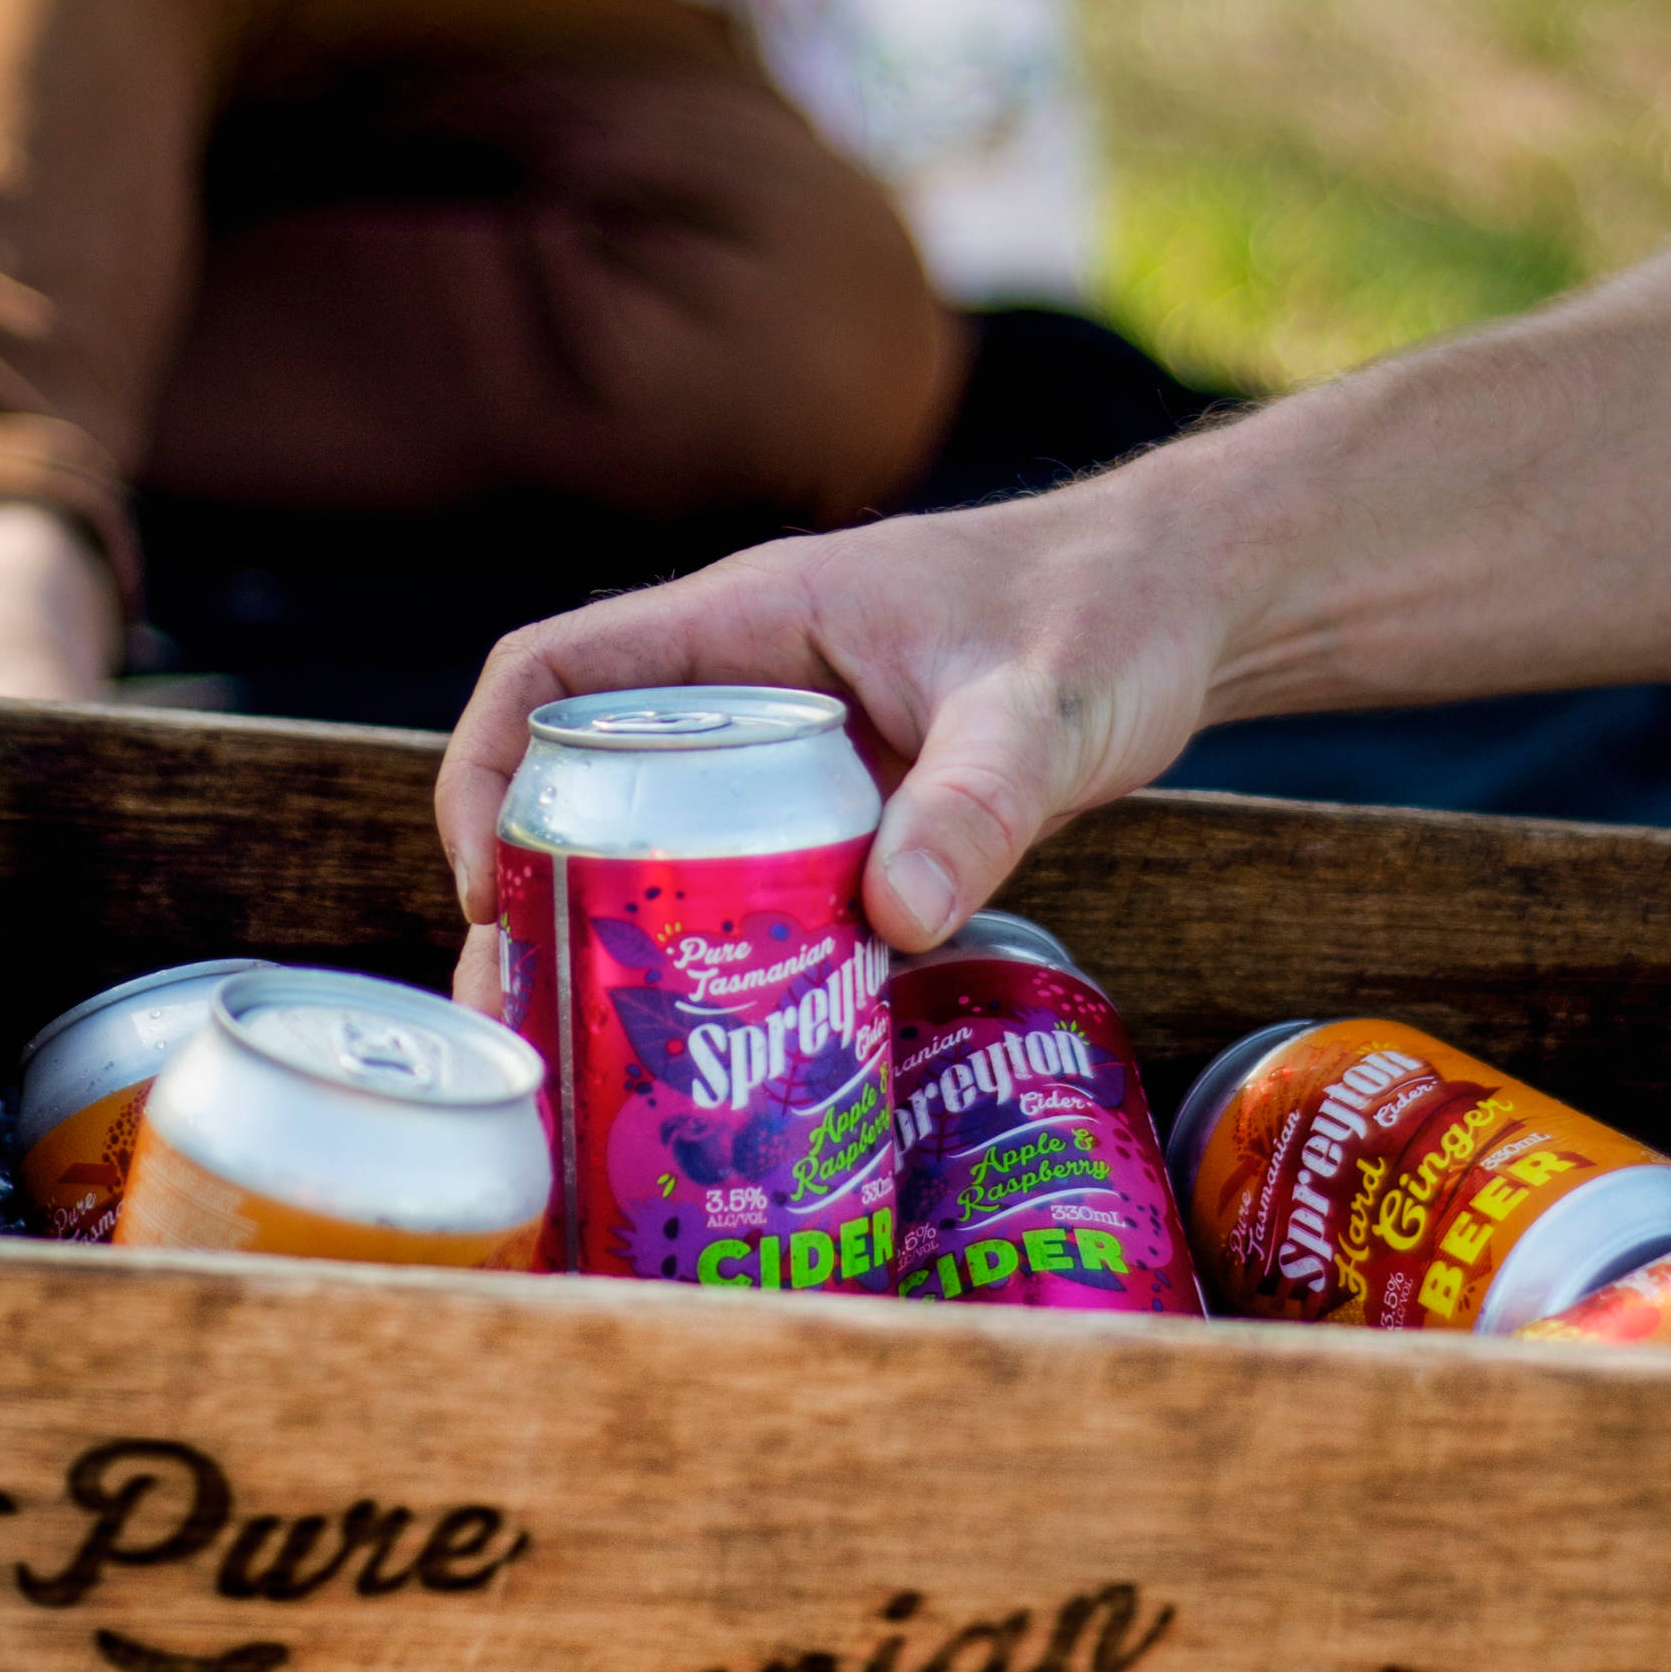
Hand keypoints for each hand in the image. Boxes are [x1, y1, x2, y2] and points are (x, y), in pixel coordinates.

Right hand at [437, 450, 1219, 1012]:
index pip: (551, 672)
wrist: (1185, 608)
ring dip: (615, 945)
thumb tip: (891, 920)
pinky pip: (748, 888)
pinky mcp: (846, 821)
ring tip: (589, 1064)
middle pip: (580, 784)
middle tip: (531, 1020)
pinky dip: (722, 964)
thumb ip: (978, 801)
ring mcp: (793, 759)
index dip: (485, 770)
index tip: (488, 886)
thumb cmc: (1107, 613)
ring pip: (658, 845)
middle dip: (534, 901)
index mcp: (748, 623)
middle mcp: (746, 690)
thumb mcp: (1043, 707)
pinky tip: (726, 1058)